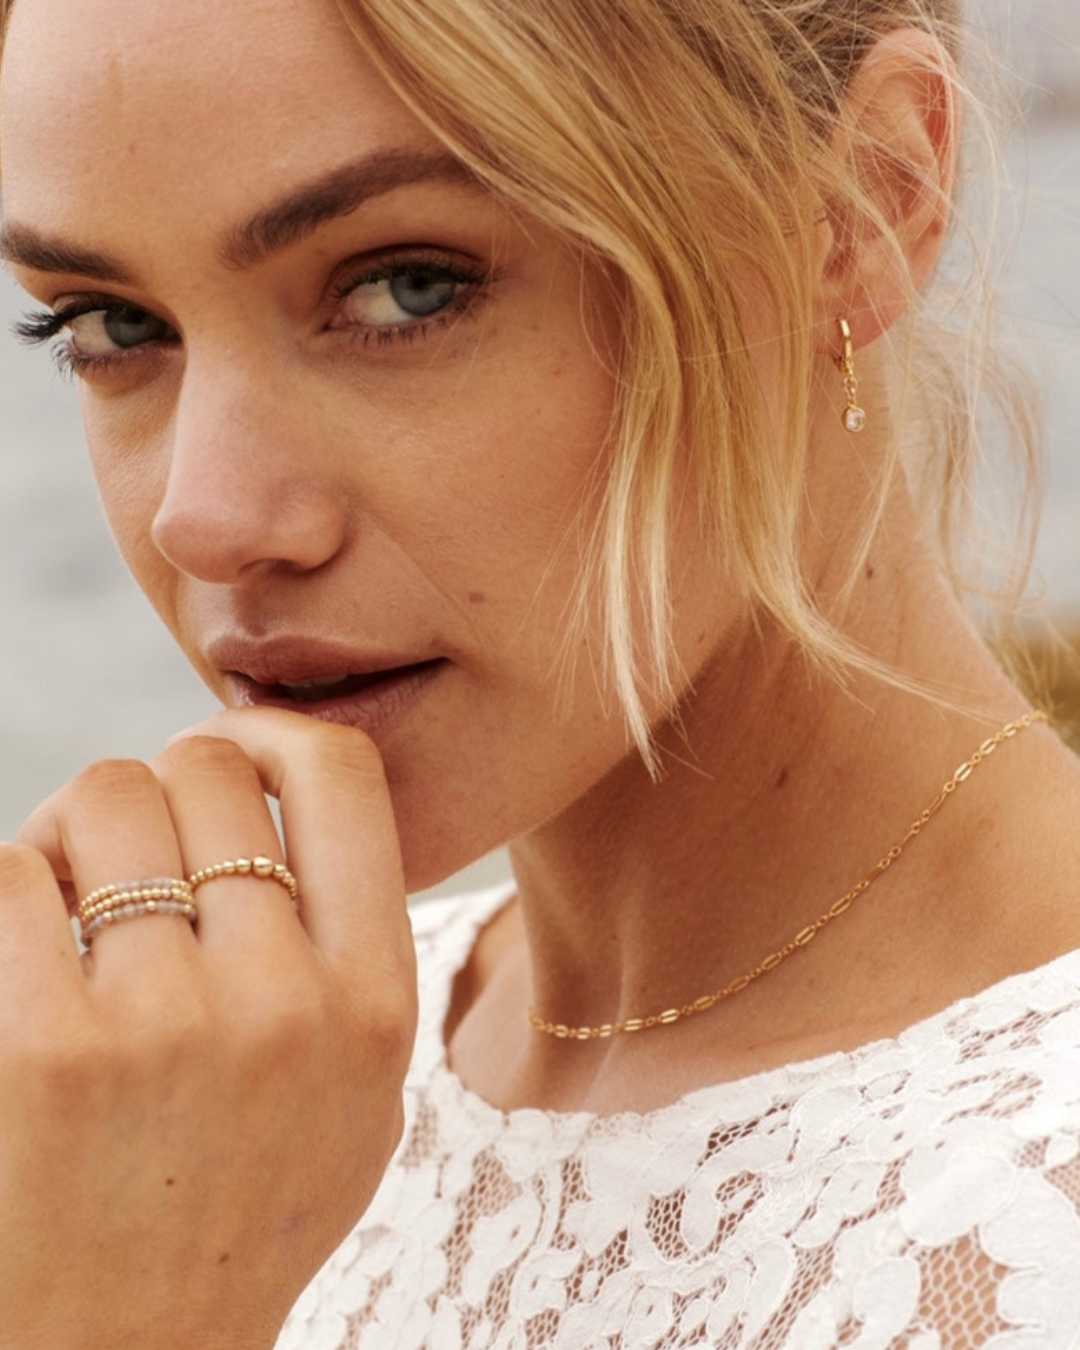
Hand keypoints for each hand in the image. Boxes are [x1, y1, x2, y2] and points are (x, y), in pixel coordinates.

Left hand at [1, 709, 416, 1349]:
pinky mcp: (42, 1050)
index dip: (270, 731)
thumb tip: (284, 792)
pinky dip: (12, 887)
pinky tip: (25, 944)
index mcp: (376, 1002)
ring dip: (74, 823)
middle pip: (207, 768)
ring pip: (103, 799)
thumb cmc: (245, 1207)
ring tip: (67, 886)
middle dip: (159, 781)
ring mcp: (164, 1025)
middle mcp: (284, 1002)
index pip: (340, 774)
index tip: (227, 750)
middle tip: (131, 838)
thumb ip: (356, 953)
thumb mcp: (363, 1097)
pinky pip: (10, 875)